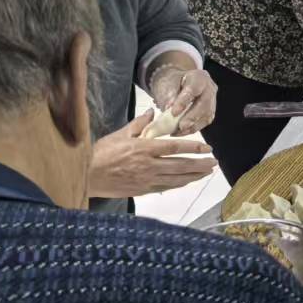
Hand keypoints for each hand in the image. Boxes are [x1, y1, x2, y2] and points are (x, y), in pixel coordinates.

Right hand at [89, 112, 217, 199]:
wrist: (87, 176)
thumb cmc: (101, 153)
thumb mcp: (120, 134)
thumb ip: (139, 124)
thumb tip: (152, 112)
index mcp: (144, 148)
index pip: (175, 147)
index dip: (194, 147)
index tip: (208, 148)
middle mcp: (149, 165)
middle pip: (181, 165)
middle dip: (200, 164)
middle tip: (214, 162)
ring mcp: (147, 179)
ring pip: (177, 179)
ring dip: (194, 176)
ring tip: (207, 172)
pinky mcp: (143, 190)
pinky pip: (166, 187)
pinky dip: (179, 184)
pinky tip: (188, 182)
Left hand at [148, 64, 217, 134]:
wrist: (180, 84)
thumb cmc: (175, 83)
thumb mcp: (169, 83)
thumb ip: (170, 94)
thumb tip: (169, 107)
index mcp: (199, 77)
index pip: (194, 89)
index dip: (184, 101)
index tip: (174, 112)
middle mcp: (209, 88)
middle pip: (204, 104)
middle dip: (192, 117)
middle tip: (181, 126)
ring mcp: (212, 101)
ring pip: (207, 115)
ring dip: (192, 126)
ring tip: (177, 132)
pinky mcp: (210, 112)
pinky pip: (204, 122)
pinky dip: (192, 129)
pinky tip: (180, 132)